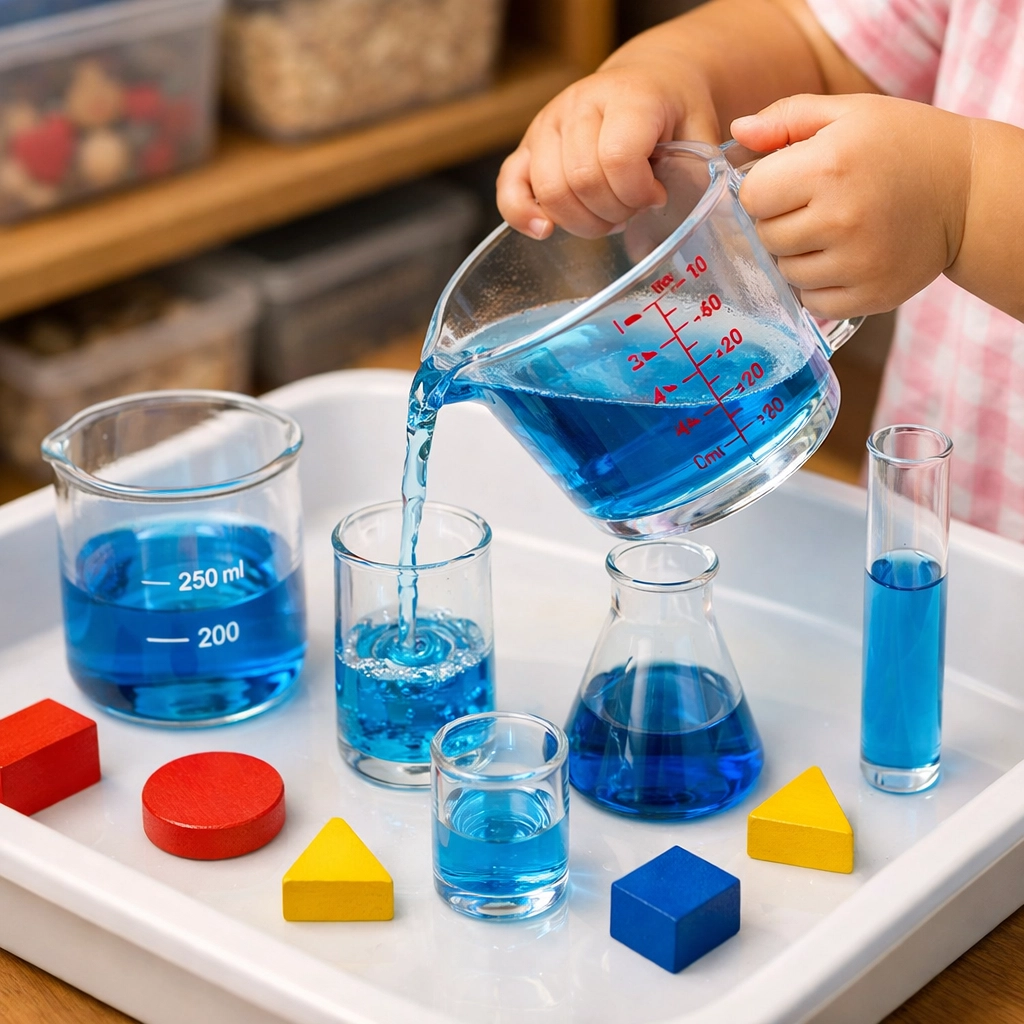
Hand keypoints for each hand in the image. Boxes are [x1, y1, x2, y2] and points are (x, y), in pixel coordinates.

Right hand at [496, 59, 719, 239]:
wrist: (651, 79)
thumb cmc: (675, 113)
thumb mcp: (700, 132)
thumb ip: (695, 173)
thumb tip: (674, 222)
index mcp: (627, 96)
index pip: (617, 158)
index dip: (638, 193)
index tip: (657, 196)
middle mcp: (580, 103)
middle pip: (581, 181)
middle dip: (612, 212)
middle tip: (634, 209)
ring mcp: (548, 123)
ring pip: (550, 192)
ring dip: (583, 221)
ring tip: (608, 214)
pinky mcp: (527, 145)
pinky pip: (510, 186)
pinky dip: (522, 214)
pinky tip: (545, 230)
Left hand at [731, 93, 972, 317]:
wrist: (969, 192)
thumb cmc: (903, 145)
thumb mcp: (849, 113)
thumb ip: (788, 119)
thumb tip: (738, 130)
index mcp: (830, 166)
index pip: (752, 196)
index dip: (764, 189)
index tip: (788, 183)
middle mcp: (841, 219)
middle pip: (766, 236)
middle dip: (780, 221)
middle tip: (814, 206)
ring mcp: (857, 263)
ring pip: (785, 272)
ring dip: (797, 255)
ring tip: (831, 231)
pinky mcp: (869, 296)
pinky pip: (811, 301)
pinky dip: (817, 285)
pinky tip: (841, 259)